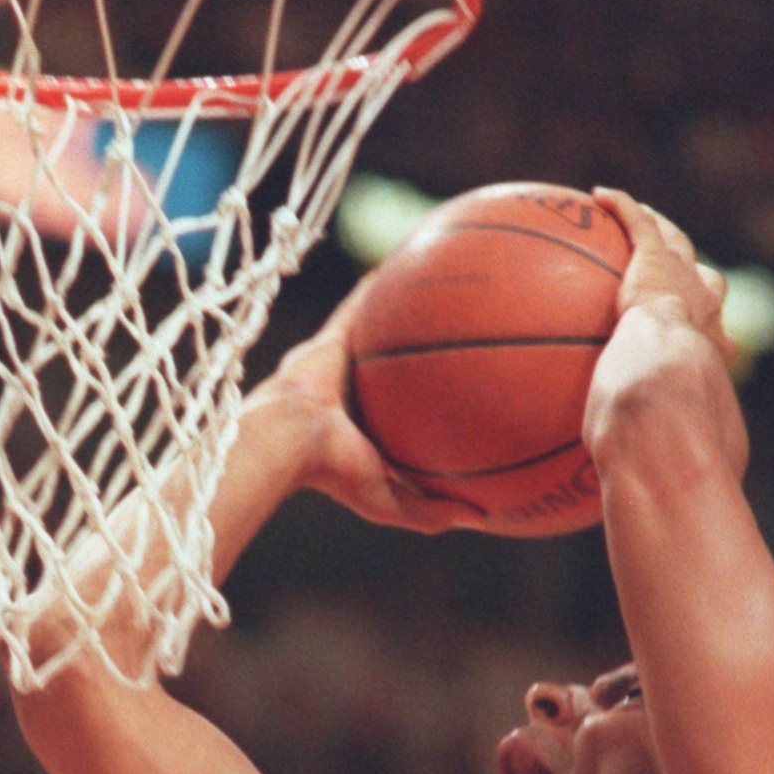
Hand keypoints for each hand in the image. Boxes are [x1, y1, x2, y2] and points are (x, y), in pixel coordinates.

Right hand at [255, 296, 472, 534]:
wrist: (290, 439)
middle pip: (392, 363)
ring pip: (382, 328)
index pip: (401, 412)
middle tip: (458, 332)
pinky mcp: (335, 336)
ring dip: (406, 305)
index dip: (427, 403)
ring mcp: (342, 359)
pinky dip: (387, 283)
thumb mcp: (389, 503)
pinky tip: (417, 255)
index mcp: (364, 427)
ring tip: (441, 282)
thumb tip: (483, 519)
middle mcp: (352, 389)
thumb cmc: (332, 473)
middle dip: (418, 348)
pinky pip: (366, 301)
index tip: (458, 392)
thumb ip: (431, 511)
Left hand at [587, 189, 748, 475]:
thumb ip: (642, 481)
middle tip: (684, 277)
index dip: (709, 344)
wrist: (664, 424)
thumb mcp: (652, 475)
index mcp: (706, 377)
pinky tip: (596, 196)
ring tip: (641, 222)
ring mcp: (681, 298)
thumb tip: (626, 517)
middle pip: (709, 292)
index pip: (711, 353)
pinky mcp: (652, 272)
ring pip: (679, 251)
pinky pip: (638, 228)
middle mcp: (704, 330)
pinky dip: (623, 209)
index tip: (709, 346)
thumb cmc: (656, 463)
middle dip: (699, 282)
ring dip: (661, 233)